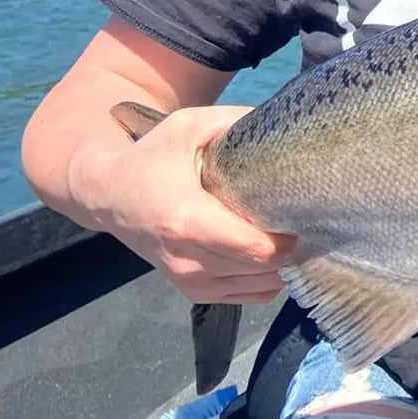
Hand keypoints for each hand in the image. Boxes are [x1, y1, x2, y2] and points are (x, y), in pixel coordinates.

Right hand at [101, 104, 294, 302]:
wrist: (107, 194)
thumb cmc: (152, 156)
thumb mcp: (189, 126)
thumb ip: (235, 121)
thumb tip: (283, 124)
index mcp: (188, 220)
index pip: (255, 248)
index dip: (290, 238)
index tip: (309, 216)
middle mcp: (187, 259)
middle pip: (261, 269)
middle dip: (292, 250)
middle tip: (311, 223)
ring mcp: (188, 280)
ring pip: (256, 287)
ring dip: (282, 267)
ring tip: (295, 237)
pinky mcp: (191, 290)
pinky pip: (244, 297)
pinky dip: (265, 281)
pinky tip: (274, 257)